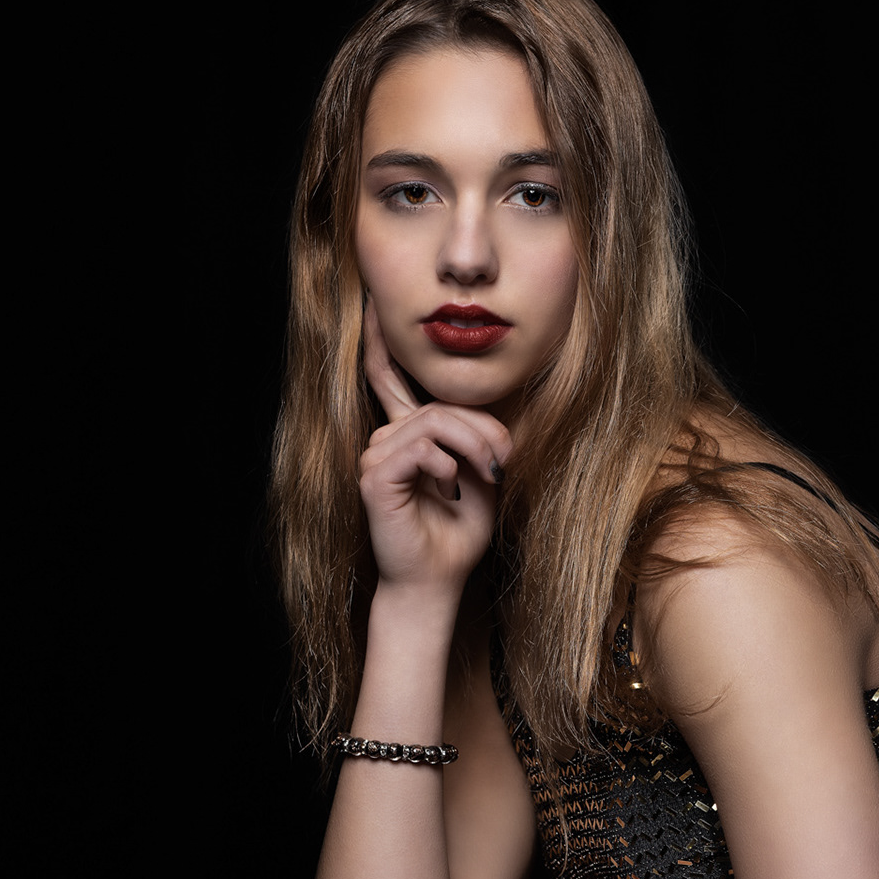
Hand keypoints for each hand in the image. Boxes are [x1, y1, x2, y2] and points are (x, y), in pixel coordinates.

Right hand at [358, 302, 511, 594]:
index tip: (376, 299)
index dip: (379, 335)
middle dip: (483, 427)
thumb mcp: (483, 473)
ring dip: (475, 447)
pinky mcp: (375, 476)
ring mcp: (378, 454)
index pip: (390, 372)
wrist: (438, 578)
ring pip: (437, 420)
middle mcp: (388, 434)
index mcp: (410, 429)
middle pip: (441, 400)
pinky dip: (450, 465)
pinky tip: (453, 489)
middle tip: (502, 463)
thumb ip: (482, 436)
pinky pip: (423, 447)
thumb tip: (502, 414)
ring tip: (488, 477)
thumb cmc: (460, 531)